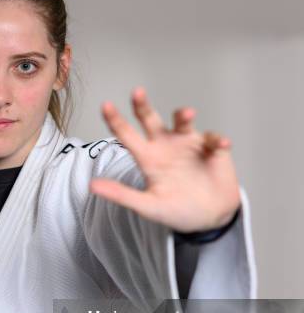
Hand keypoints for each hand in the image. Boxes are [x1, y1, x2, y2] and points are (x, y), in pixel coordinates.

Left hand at [89, 87, 240, 232]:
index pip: (127, 135)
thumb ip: (121, 195)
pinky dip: (218, 140)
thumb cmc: (176, 210)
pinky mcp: (212, 149)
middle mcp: (165, 146)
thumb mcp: (146, 206)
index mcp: (147, 158)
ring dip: (184, 116)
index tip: (106, 106)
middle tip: (137, 93)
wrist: (208, 219)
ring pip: (182, 122)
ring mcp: (189, 145)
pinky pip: (214, 139)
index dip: (116, 120)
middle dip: (143, 106)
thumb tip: (92, 186)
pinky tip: (221, 145)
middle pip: (150, 119)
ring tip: (187, 115)